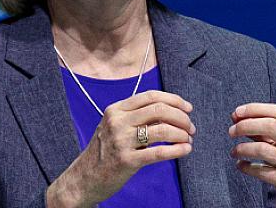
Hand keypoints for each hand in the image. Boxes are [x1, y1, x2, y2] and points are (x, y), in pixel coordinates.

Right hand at [47, 90, 194, 207]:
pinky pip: (159, 152)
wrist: (84, 178)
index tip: (188, 108)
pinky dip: (177, 150)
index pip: (150, 96)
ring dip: (181, 134)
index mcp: (115, 110)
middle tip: (191, 127)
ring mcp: (121, 141)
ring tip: (188, 140)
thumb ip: (135, 116)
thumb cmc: (105, 152)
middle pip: (159, 110)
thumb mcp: (114, 126)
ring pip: (162, 130)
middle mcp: (117, 122)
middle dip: (181, 117)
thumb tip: (170, 111)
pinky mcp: (127, 161)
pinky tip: (186, 150)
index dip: (174, 100)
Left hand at [228, 103, 275, 207]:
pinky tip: (240, 165)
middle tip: (231, 131)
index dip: (255, 109)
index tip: (236, 112)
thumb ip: (261, 128)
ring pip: (264, 149)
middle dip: (246, 126)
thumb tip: (236, 116)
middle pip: (270, 126)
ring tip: (234, 151)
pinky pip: (262, 171)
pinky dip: (246, 166)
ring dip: (243, 148)